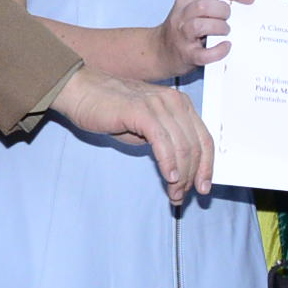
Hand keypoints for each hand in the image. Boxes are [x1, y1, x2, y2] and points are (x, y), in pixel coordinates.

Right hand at [54, 66, 212, 201]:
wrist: (81, 91)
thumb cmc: (111, 111)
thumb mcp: (146, 127)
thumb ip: (166, 143)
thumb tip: (182, 172)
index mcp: (181, 104)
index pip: (204, 139)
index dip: (206, 166)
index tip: (203, 187)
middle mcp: (175, 102)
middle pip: (196, 145)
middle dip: (192, 176)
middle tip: (181, 196)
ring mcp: (160, 104)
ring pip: (182, 146)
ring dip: (181, 176)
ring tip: (174, 193)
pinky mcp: (142, 111)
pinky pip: (163, 141)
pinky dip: (169, 162)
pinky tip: (169, 177)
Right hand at [160, 0, 252, 71]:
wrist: (159, 52)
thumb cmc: (182, 31)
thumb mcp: (190, 11)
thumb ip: (209, 4)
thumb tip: (240, 4)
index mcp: (186, 1)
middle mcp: (181, 16)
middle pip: (204, 5)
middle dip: (223, 11)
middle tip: (228, 20)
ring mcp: (182, 36)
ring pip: (200, 26)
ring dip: (219, 28)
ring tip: (224, 32)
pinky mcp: (186, 55)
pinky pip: (204, 54)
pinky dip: (218, 51)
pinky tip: (225, 47)